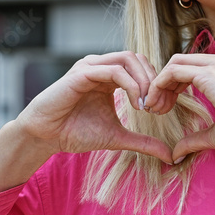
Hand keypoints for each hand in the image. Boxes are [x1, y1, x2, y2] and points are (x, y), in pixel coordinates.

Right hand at [15, 51, 173, 162]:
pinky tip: (136, 104)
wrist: (44, 137)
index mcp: (109, 76)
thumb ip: (143, 142)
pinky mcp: (81, 73)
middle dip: (153, 81)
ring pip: (128, 59)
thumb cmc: (75, 133)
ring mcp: (91, 67)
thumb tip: (169, 155)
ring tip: (147, 106)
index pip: (141, 66)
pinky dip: (131, 85)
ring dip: (144, 81)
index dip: (156, 84)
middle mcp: (100, 66)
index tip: (161, 110)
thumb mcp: (117, 138)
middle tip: (157, 107)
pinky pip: (113, 70)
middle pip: (138, 58)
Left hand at [143, 53, 214, 162]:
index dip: (174, 86)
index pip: (192, 67)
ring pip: (174, 63)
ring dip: (158, 84)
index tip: (165, 107)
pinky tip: (156, 104)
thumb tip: (177, 152)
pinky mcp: (209, 73)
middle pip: (180, 62)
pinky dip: (159, 85)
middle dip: (163, 84)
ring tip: (153, 107)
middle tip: (155, 108)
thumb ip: (195, 138)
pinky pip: (173, 71)